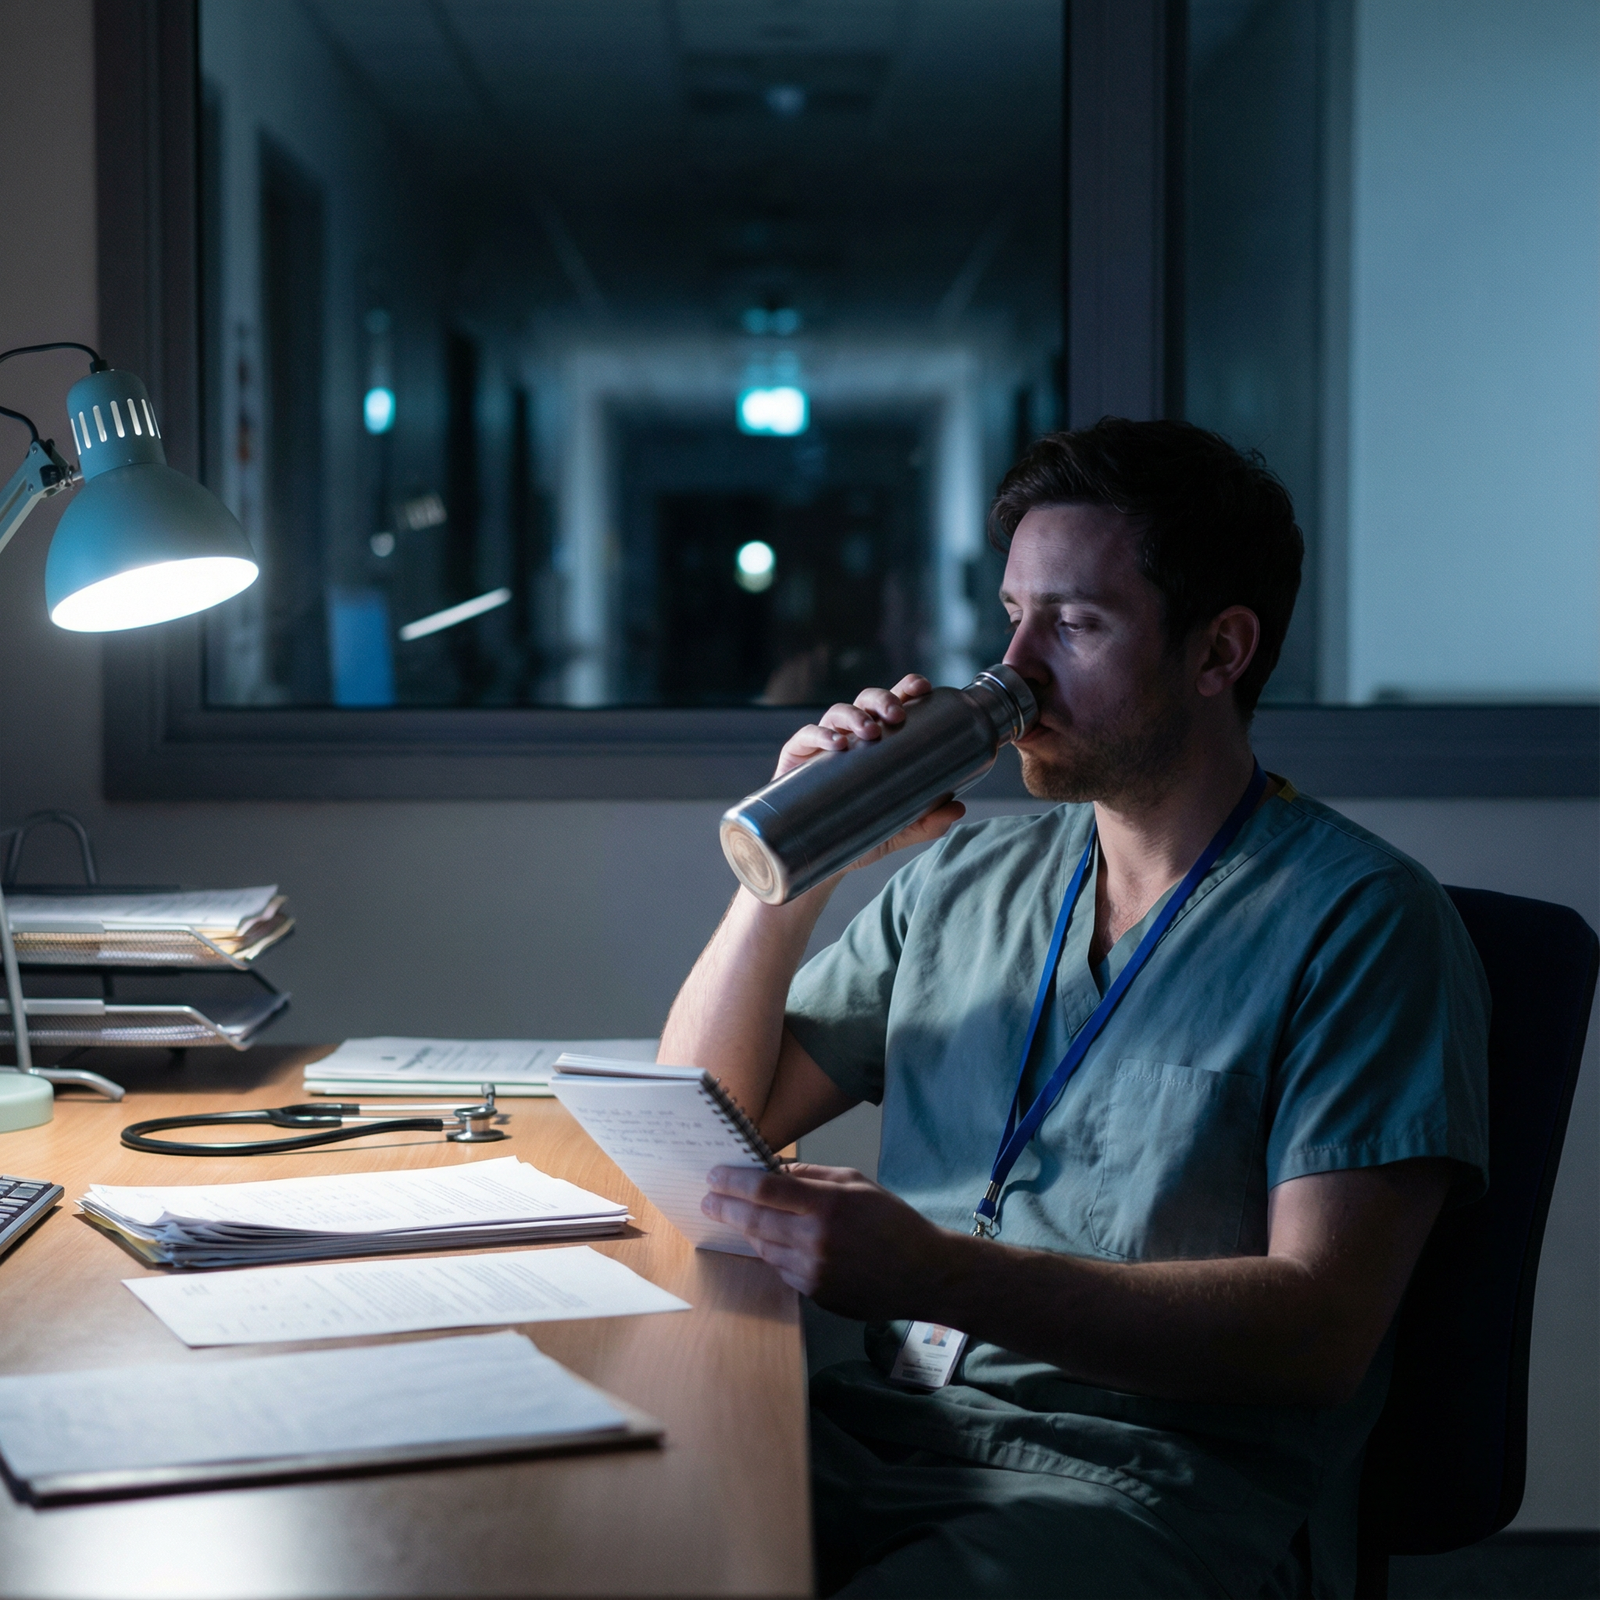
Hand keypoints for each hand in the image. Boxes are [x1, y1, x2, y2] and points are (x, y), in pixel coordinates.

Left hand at [702, 1162, 955, 1317]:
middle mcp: (816, 1241)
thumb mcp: (857, 1183)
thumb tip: (773, 1171)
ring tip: (735, 1217)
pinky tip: (772, 1241)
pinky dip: (773, 1252)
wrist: (923, 1273)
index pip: (765, 1190)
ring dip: (747, 1231)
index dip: (734, 1181)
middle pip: (755, 1221)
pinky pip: (781, 1269)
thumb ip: (813, 1177)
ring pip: (764, 1248)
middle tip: (708, 1199)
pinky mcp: (815, 1294)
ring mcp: (813, 1272)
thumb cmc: (893, 1221)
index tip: (715, 1175)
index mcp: (828, 1205)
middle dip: (726, 1207)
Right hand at [770, 675, 965, 870]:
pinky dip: (821, 734)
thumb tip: (957, 809)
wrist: (815, 858)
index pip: (893, 703)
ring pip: (837, 712)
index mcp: (878, 742)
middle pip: (866, 700)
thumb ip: (926, 822)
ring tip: (869, 732)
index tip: (923, 687)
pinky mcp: (796, 757)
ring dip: (855, 715)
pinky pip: (806, 735)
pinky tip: (836, 744)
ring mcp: (822, 744)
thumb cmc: (857, 834)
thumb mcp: (896, 831)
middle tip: (897, 715)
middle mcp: (851, 735)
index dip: (907, 688)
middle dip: (883, 699)